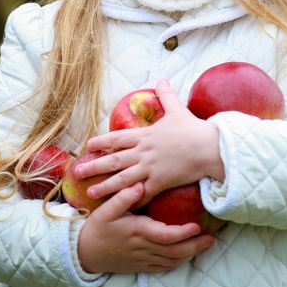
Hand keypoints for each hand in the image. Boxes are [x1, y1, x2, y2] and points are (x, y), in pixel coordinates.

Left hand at [73, 79, 224, 205]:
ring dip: (105, 186)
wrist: (209, 147)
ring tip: (90, 193)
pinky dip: (130, 200)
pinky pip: (142, 193)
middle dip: (94, 167)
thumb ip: (167, 96)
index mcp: (145, 135)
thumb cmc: (193, 129)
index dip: (101, 142)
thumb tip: (162, 79)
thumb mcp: (178, 109)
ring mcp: (151, 168)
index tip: (87, 146)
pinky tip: (120, 206)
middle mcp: (144, 152)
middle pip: (114, 160)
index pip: (117, 138)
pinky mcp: (160, 182)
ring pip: (122, 179)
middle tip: (77, 172)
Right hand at [77, 181, 215, 273]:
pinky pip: (165, 267)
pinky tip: (188, 255)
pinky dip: (179, 262)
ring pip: (173, 261)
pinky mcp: (142, 266)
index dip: (183, 233)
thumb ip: (122, 197)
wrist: (85, 253)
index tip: (196, 225)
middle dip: (195, 246)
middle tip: (211, 238)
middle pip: (175, 251)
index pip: (165, 236)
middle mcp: (143, 248)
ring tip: (206, 244)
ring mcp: (144, 259)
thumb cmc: (98, 228)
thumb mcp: (106, 210)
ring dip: (191, 254)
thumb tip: (138, 185)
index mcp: (137, 231)